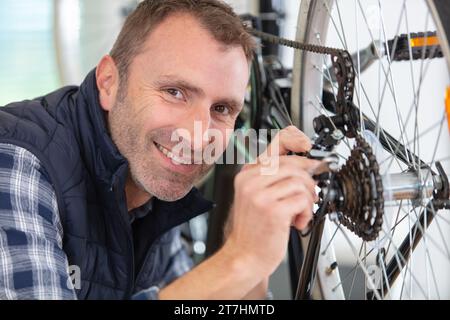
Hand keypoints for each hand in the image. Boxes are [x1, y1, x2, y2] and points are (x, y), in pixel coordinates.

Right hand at [223, 126, 324, 277]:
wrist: (244, 255)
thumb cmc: (254, 228)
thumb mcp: (258, 196)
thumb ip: (275, 177)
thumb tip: (307, 163)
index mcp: (247, 173)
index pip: (276, 143)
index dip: (297, 140)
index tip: (308, 147)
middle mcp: (251, 181)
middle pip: (293, 164)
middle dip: (308, 179)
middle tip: (309, 194)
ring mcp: (259, 194)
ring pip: (300, 181)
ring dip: (307, 199)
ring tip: (300, 211)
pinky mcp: (272, 210)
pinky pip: (302, 199)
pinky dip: (306, 212)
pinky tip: (297, 221)